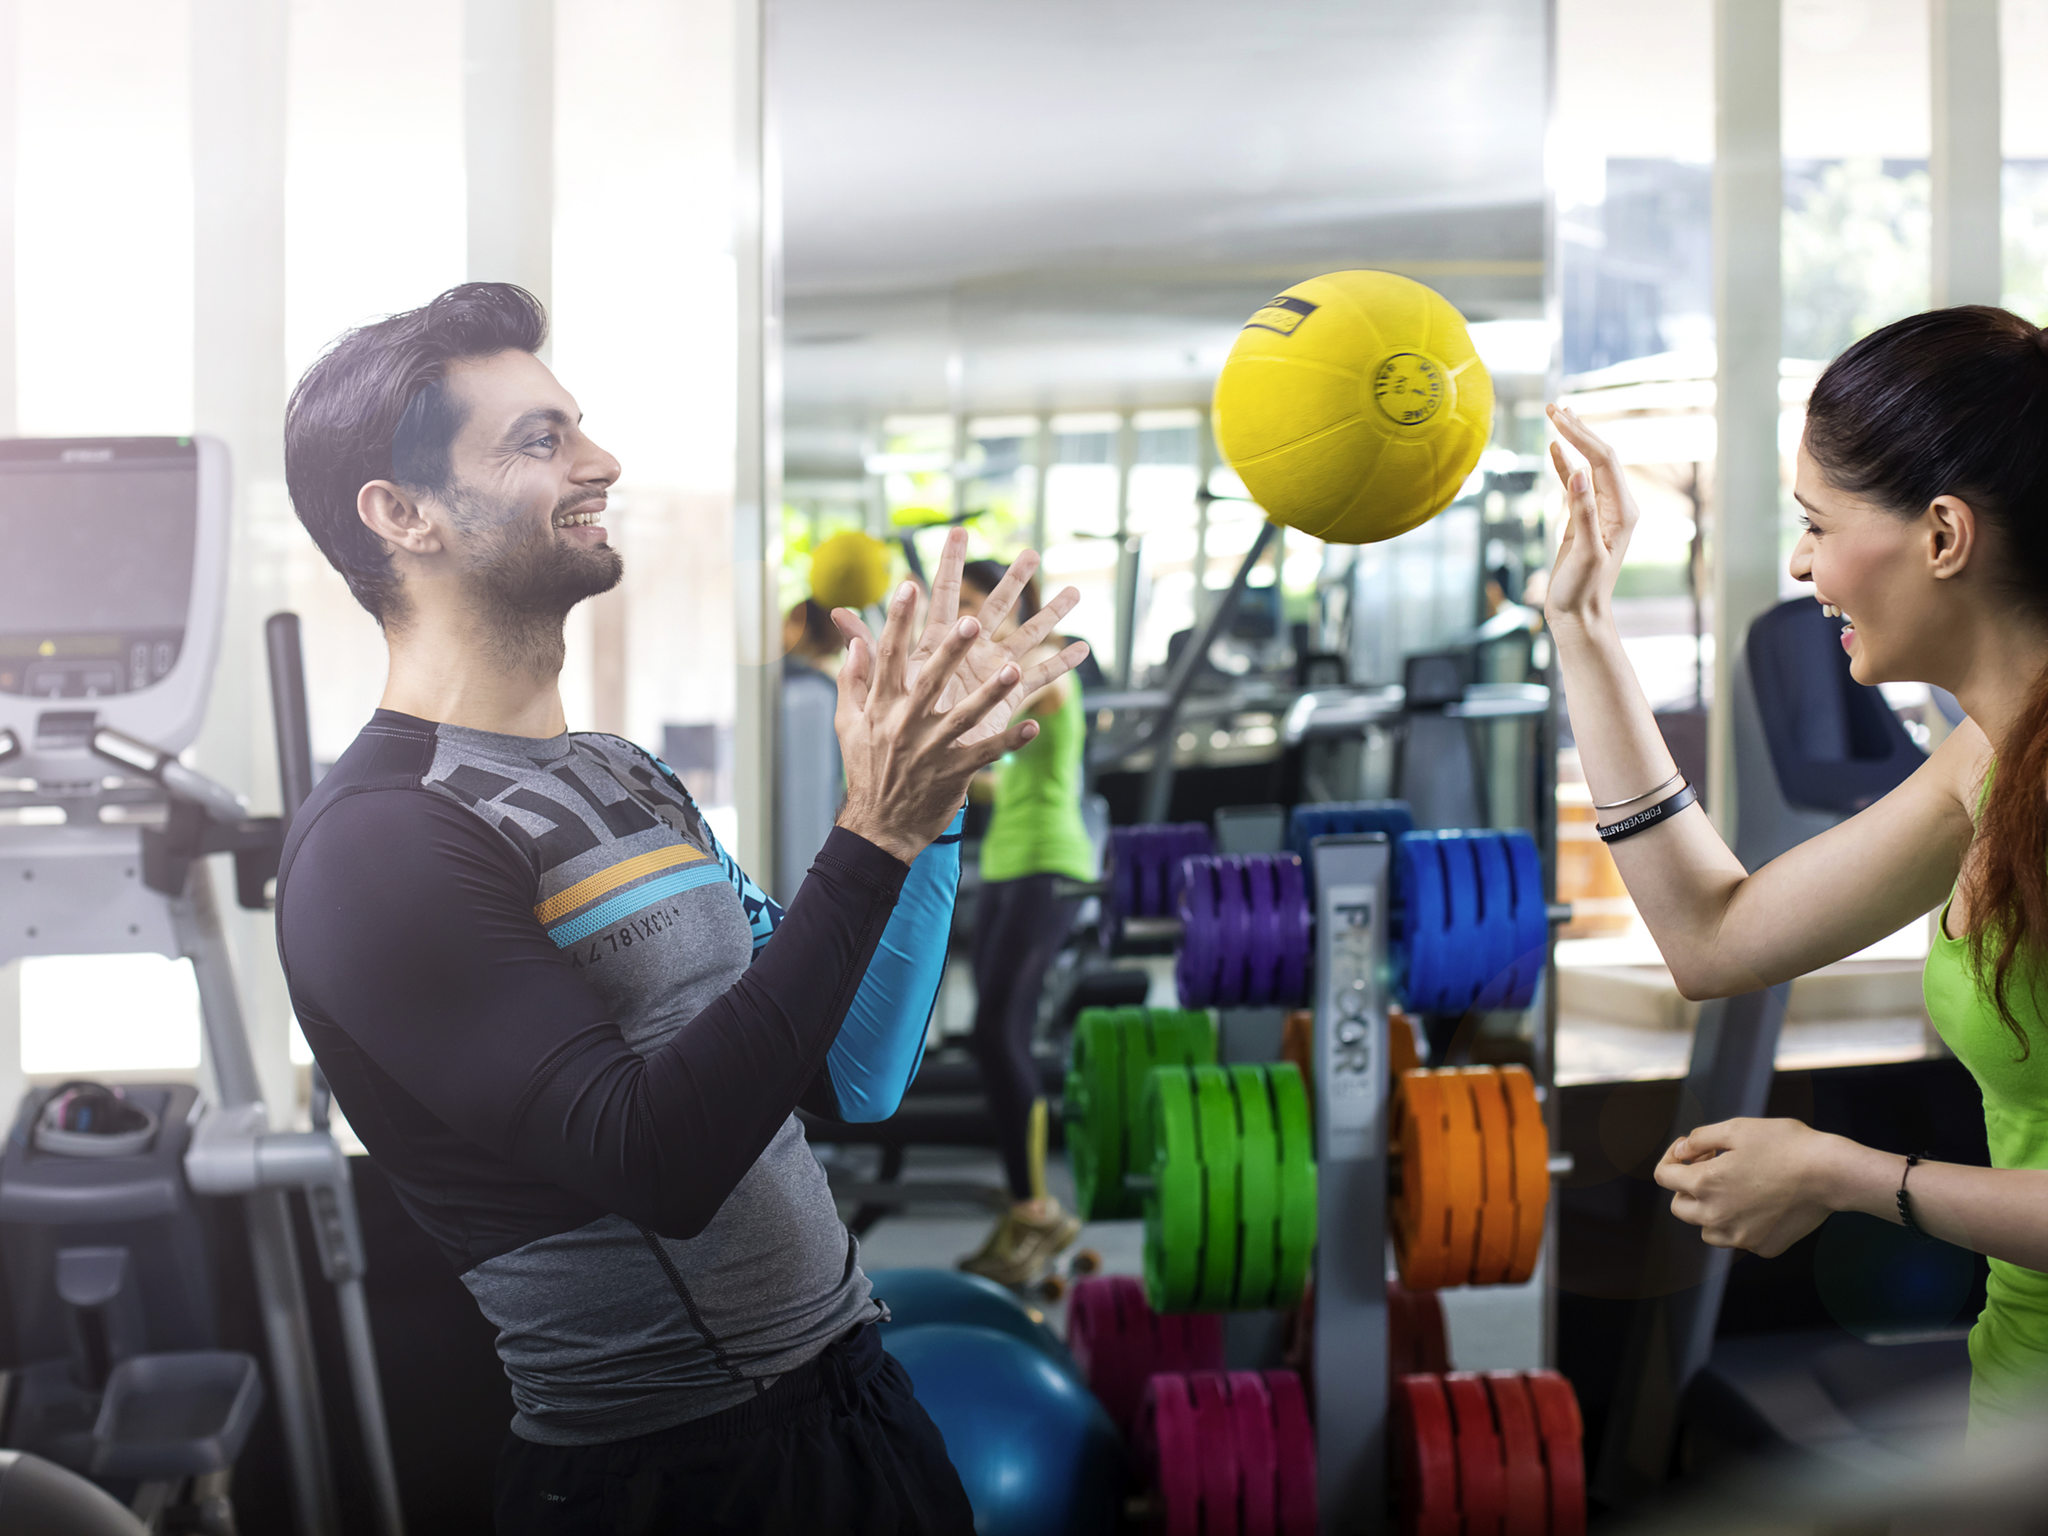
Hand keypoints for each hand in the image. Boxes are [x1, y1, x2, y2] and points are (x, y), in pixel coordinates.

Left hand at [831, 528, 1089, 747]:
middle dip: (1012, 580)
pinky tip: (1082, 648)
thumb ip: (866, 649)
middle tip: (1032, 552)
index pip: (943, 596)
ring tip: (1076, 592)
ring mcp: (990, 676)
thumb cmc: (892, 733)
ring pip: (1025, 637)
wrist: (908, 779)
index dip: (948, 565)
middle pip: (993, 608)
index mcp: (936, 646)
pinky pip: (1039, 680)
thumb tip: (836, 613)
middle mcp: (967, 654)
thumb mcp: (877, 687)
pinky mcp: (1006, 702)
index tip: (956, 532)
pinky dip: (1060, 665)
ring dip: (1049, 615)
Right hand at [831, 577, 1041, 863]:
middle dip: (951, 651)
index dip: (898, 620)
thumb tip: (852, 642)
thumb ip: (852, 681)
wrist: (878, 827)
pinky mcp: (954, 773)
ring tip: (1012, 670)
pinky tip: (1032, 727)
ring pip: (964, 715)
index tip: (909, 585)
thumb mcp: (849, 724)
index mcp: (880, 707)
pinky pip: (985, 753)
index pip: (888, 656)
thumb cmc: (865, 769)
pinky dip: (1009, 741)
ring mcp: (931, 749)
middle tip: (971, 621)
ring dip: (990, 693)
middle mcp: (905, 724)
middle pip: (930, 680)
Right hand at [1544, 403, 1641, 627]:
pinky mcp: (1584, 519)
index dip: (1580, 436)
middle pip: (1599, 456)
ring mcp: (1601, 511)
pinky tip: (1554, 449)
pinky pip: (1576, 483)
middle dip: (1578, 429)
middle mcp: (1616, 506)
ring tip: (1556, 415)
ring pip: (1588, 464)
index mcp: (1622, 510)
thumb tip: (1577, 472)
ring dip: (1573, 440)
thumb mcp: (1583, 552)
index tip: (1556, 417)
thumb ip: (1582, 512)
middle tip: (1553, 407)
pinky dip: (1565, 463)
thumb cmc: (1582, 590)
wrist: (1579, 616)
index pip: (1602, 461)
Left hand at [1653, 1117, 1843, 1256]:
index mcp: (1705, 1184)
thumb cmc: (1785, 1145)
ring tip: (1734, 1187)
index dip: (1672, 1158)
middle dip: (1687, 1186)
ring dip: (1710, 1210)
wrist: (1831, 1174)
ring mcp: (1741, 1236)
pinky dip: (1742, 1223)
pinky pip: (1740, 1238)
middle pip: (1680, 1207)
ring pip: (1707, 1229)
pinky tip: (1761, 1202)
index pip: (1664, 1177)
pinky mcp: (1764, 1247)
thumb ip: (1699, 1138)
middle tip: (1713, 1166)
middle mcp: (1717, 1216)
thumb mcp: (1736, 1128)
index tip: (1691, 1151)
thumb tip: (1680, 1150)